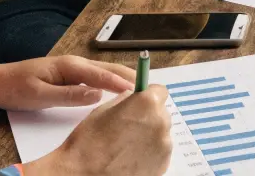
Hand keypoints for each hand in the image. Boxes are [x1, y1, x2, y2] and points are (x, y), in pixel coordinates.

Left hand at [0, 56, 134, 111]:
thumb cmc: (13, 88)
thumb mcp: (38, 95)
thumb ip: (69, 95)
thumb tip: (98, 95)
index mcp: (69, 66)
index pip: (103, 75)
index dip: (123, 83)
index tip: (141, 91)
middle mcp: (74, 64)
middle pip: (108, 70)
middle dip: (130, 78)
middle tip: (151, 89)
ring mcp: (71, 70)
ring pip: (103, 74)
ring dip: (122, 80)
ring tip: (140, 90)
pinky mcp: (68, 77)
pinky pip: (95, 80)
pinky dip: (110, 84)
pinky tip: (116, 93)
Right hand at [29, 88, 172, 175]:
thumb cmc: (89, 144)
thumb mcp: (102, 111)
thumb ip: (124, 100)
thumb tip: (131, 97)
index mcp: (147, 104)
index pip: (159, 91)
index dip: (148, 95)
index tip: (141, 102)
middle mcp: (161, 122)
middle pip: (160, 113)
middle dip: (147, 116)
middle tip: (128, 126)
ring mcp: (165, 144)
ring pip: (160, 132)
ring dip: (149, 134)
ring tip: (126, 145)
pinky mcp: (164, 163)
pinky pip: (159, 150)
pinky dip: (149, 151)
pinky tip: (130, 157)